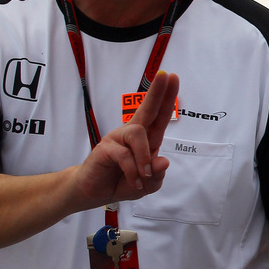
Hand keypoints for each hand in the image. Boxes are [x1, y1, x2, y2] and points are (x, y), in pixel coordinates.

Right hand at [67, 72, 179, 210]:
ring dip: (145, 157)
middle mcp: (132, 134)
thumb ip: (157, 176)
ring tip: (144, 175)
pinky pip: (125, 155)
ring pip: (139, 134)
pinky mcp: (105, 147)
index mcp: (147, 139)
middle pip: (147, 109)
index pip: (159, 116)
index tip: (173, 77)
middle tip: (165, 75)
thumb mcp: (147, 185)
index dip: (167, 98)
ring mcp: (117, 138)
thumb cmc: (122, 183)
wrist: (95, 192)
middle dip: (157, 92)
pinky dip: (132, 171)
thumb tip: (163, 161)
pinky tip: (134, 181)